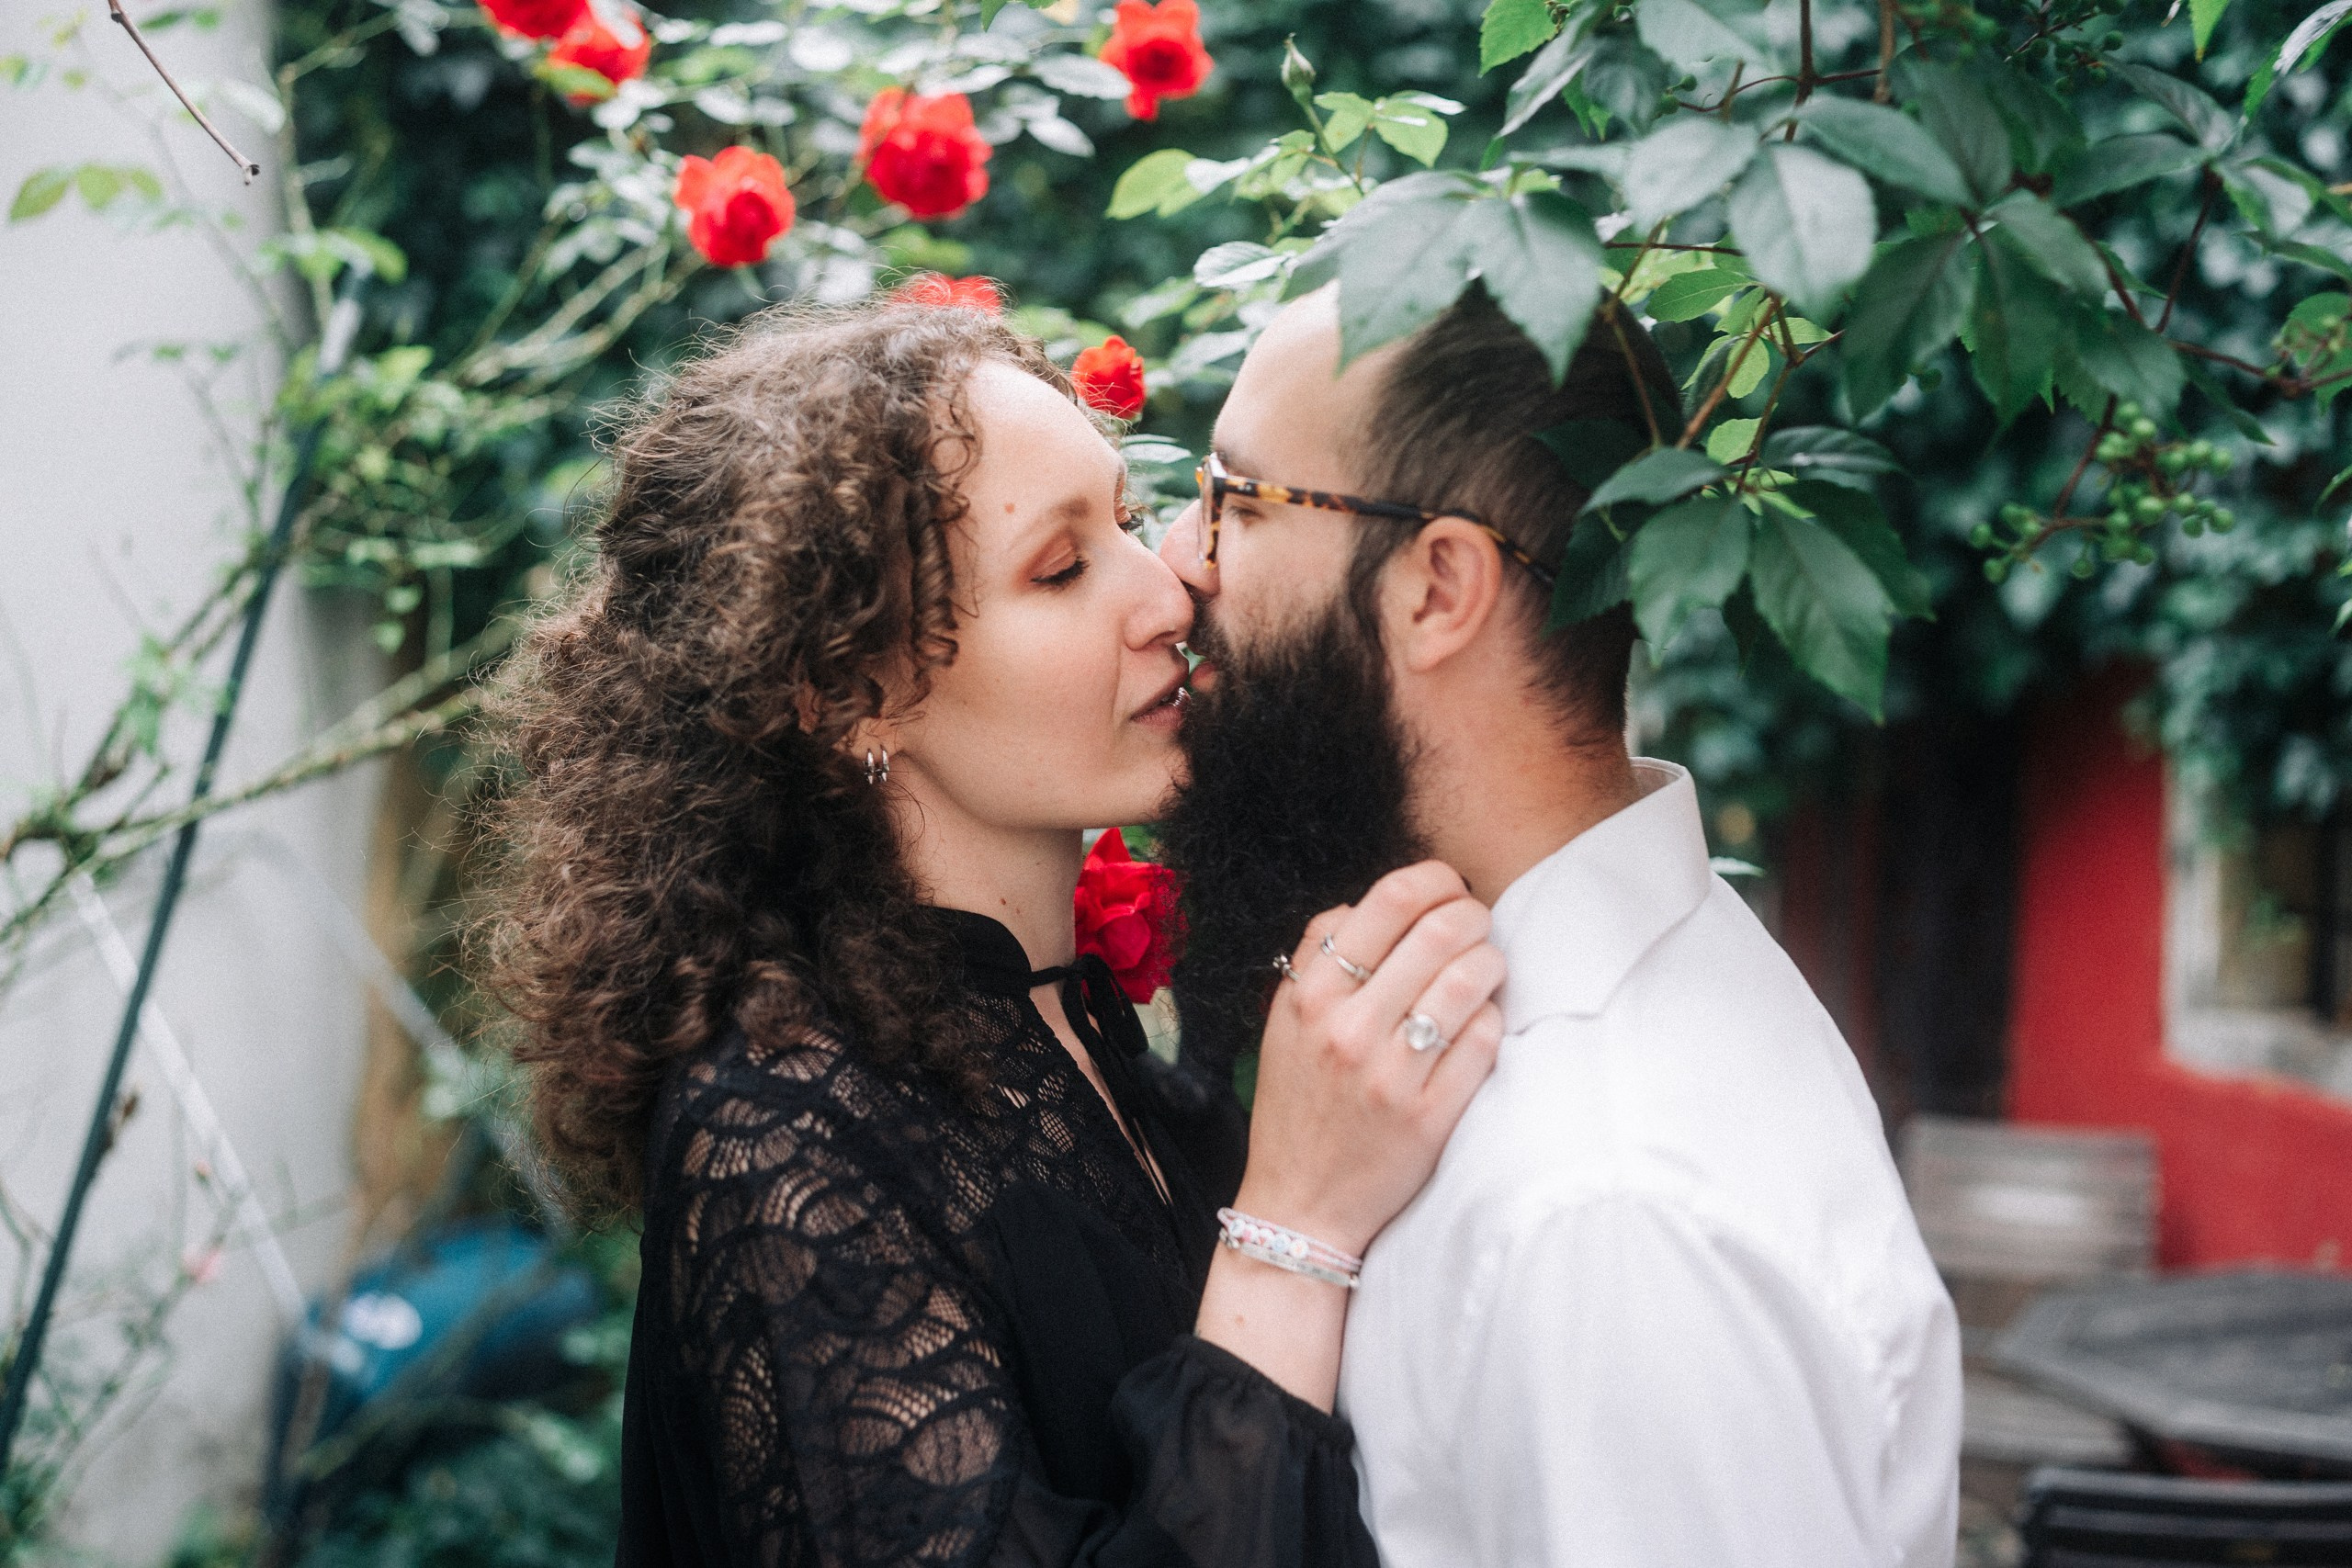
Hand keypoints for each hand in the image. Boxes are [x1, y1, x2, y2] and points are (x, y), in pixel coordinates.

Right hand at [1232, 860, 1505, 1259]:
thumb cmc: (1298, 1104)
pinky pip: (1483, 1038)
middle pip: (1438, 928)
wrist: (1299, 1205)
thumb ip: (1318, 959)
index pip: (1386, 900)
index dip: (1432, 880)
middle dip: (1472, 914)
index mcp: (1309, 996)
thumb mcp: (1284, 1023)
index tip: (1446, 890)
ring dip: (1490, 961)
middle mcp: (1348, 1030)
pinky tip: (1479, 1022)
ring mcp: (1391, 1074)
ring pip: (1470, 977)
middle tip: (1476, 925)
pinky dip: (1491, 1018)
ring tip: (1485, 969)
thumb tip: (1374, 904)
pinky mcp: (1430, 1116)